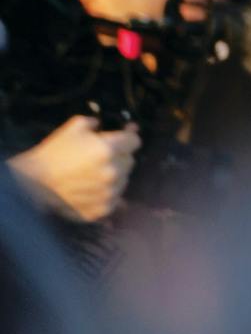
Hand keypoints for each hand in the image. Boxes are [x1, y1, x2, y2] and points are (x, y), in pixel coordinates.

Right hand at [9, 117, 139, 223]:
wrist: (32, 184)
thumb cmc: (53, 153)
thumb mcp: (76, 127)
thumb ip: (99, 123)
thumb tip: (122, 127)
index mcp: (109, 150)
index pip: (135, 142)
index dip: (128, 138)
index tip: (122, 138)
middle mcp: (112, 172)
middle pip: (130, 161)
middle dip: (120, 156)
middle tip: (101, 158)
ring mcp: (107, 193)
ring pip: (124, 180)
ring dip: (115, 176)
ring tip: (95, 175)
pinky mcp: (100, 210)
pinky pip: (114, 200)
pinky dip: (107, 195)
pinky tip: (94, 190)